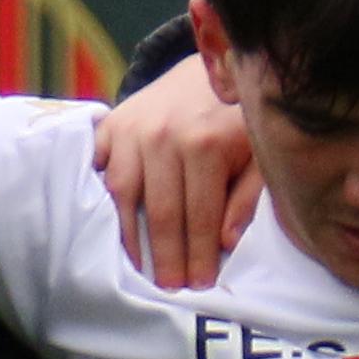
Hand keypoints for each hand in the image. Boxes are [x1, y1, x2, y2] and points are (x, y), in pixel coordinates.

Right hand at [98, 55, 261, 289]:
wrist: (202, 68)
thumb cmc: (235, 118)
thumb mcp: (257, 153)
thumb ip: (247, 197)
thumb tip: (226, 242)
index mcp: (205, 144)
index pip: (200, 216)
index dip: (200, 255)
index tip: (200, 286)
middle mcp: (163, 137)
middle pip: (162, 213)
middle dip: (166, 257)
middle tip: (169, 290)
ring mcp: (132, 130)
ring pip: (125, 196)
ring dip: (131, 238)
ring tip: (139, 269)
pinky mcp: (111, 125)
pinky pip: (101, 171)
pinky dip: (104, 201)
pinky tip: (110, 230)